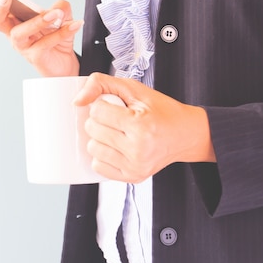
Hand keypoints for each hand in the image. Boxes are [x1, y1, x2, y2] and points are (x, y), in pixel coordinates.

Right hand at [0, 0, 82, 76]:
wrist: (66, 64)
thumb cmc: (56, 38)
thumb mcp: (61, 17)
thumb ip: (61, 7)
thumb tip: (59, 6)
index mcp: (13, 20)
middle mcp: (14, 34)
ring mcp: (23, 47)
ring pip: (19, 33)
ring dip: (36, 21)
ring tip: (55, 14)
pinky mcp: (35, 58)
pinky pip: (45, 44)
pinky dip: (61, 33)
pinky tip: (75, 24)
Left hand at [74, 73, 215, 182]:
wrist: (185, 135)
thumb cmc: (162, 111)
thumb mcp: (134, 89)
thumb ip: (101, 84)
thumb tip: (77, 100)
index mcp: (140, 125)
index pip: (97, 112)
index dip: (103, 105)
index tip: (115, 106)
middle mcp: (138, 149)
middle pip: (93, 130)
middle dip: (100, 120)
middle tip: (117, 119)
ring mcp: (135, 166)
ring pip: (93, 149)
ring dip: (100, 138)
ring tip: (117, 133)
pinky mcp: (132, 177)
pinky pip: (99, 166)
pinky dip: (103, 155)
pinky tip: (116, 147)